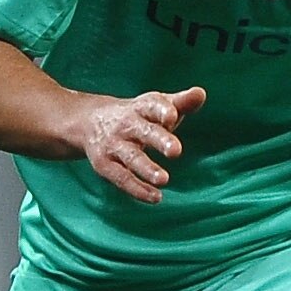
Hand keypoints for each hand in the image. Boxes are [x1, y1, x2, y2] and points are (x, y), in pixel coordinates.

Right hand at [80, 86, 206, 203]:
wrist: (90, 121)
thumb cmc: (136, 115)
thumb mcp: (156, 105)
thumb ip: (181, 103)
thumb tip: (200, 94)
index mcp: (141, 107)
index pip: (152, 106)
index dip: (162, 111)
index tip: (172, 116)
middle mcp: (126, 125)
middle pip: (143, 131)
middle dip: (159, 140)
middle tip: (176, 151)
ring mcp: (114, 145)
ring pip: (131, 158)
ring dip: (147, 169)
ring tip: (164, 179)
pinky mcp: (105, 165)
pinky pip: (122, 178)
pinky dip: (138, 189)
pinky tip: (156, 197)